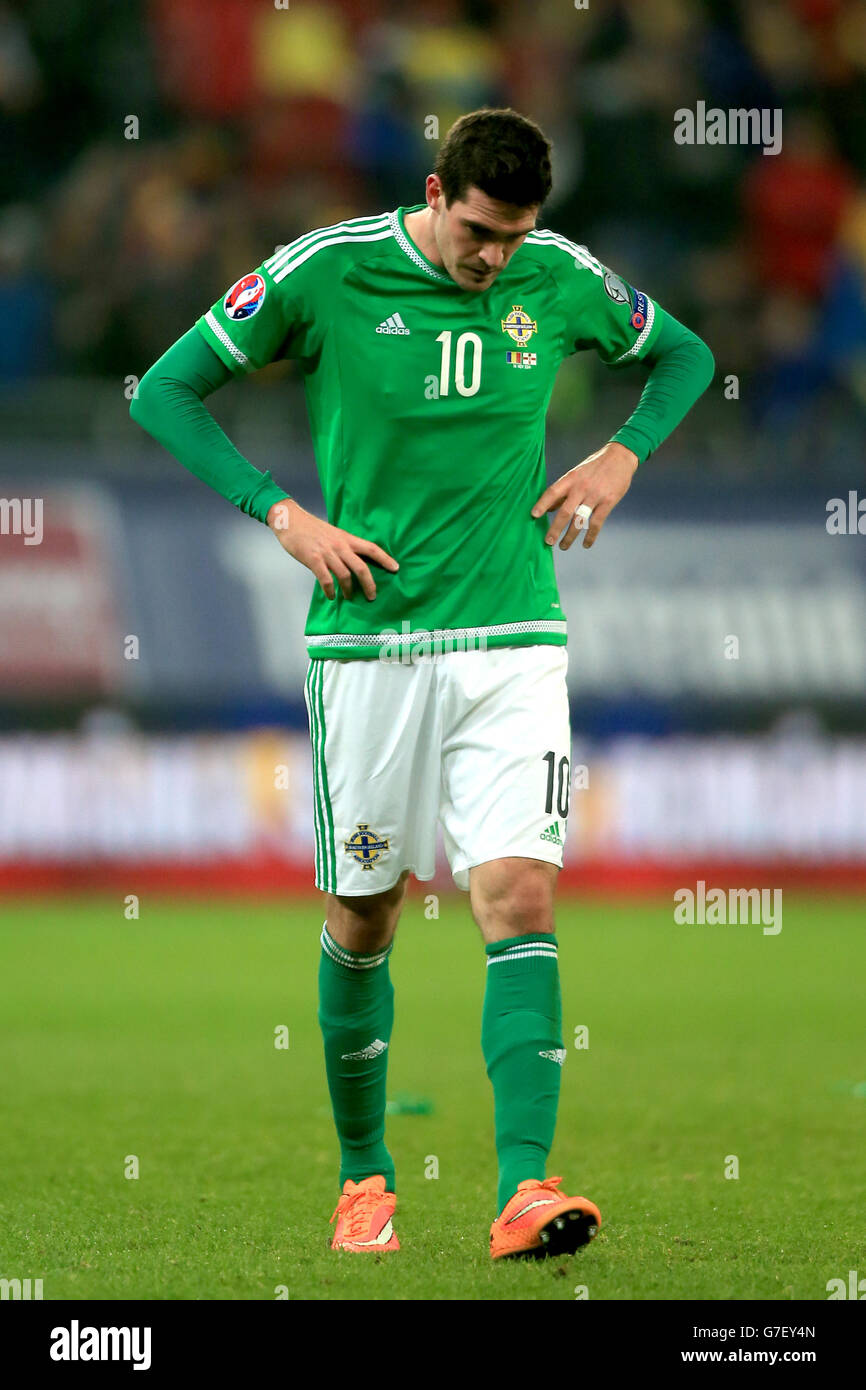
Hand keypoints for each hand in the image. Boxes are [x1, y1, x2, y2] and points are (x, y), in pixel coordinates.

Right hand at [267, 499, 398, 600]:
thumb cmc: (311, 528)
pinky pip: (326, 579)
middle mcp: (340, 546)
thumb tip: (352, 562)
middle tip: (372, 596)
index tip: (396, 568)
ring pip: (345, 575)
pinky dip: (330, 590)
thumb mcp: (332, 534)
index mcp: (346, 538)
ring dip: (349, 590)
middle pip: (361, 567)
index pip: (371, 548)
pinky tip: (331, 596)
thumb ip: (343, 546)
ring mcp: (327, 553)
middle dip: (369, 584)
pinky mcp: (314, 559)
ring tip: (349, 597)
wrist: (291, 520)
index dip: (385, 558)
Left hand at [531, 441, 638, 549]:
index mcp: (571, 478)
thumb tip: (549, 508)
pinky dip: (590, 536)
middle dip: (555, 529)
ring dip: (570, 536)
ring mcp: (595, 495)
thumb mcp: (576, 473)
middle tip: (548, 541)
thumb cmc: (595, 466)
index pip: (553, 492)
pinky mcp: (608, 502)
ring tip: (563, 546)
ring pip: (579, 521)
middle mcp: (581, 487)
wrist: (620, 456)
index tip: (533, 516)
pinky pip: (597, 523)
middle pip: (565, 512)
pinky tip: (586, 544)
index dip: (542, 504)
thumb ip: (563, 490)